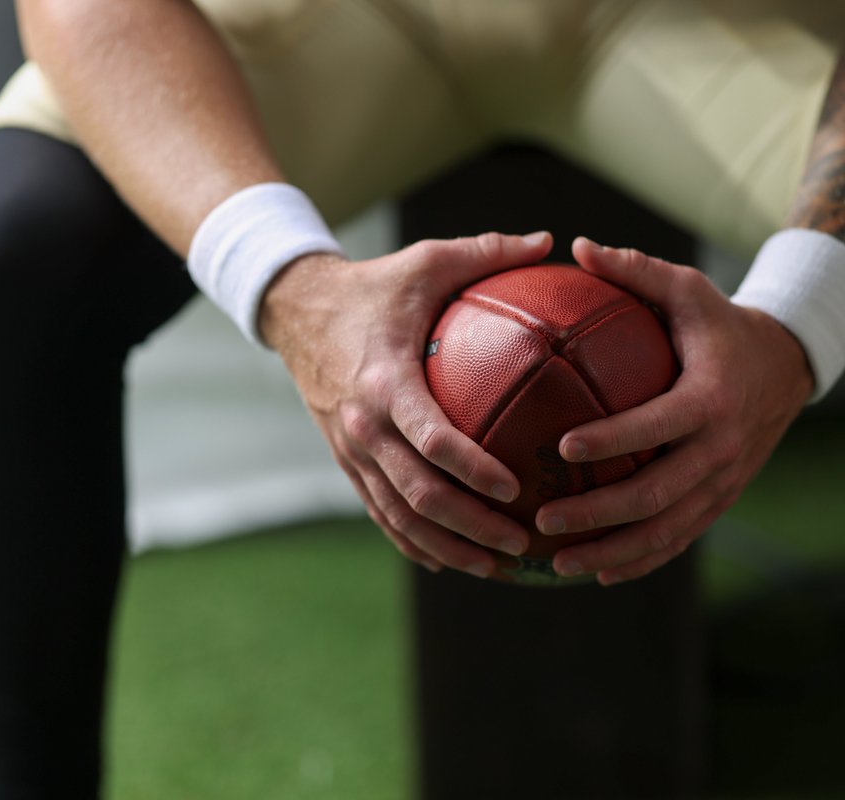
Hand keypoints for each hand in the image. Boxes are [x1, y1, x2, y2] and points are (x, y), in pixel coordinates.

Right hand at [259, 232, 554, 577]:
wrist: (295, 309)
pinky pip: (381, 512)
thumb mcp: (426, 260)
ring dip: (446, 546)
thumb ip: (487, 252)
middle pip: (417, 494)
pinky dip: (413, 542)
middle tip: (520, 544)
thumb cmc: (375, 286)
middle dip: (469, 527)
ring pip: (398, 516)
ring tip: (497, 566)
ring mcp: (350, 450)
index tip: (515, 490)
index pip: (430, 439)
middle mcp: (362, 426)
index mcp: (384, 382)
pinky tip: (450, 561)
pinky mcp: (346, 461)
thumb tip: (549, 242)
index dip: (472, 471)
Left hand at [536, 237, 813, 584]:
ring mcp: (724, 481)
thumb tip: (576, 245)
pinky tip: (598, 572)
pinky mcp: (722, 499)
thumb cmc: (720, 323)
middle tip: (545, 520)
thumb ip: (635, 269)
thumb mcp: (686, 289)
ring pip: (667, 530)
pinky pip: (680, 539)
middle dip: (599, 514)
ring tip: (560, 563)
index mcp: (710, 397)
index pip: (657, 424)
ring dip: (613, 551)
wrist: (785, 366)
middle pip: (657, 493)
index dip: (612, 439)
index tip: (562, 447)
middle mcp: (721, 448)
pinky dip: (641, 560)